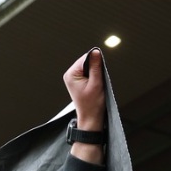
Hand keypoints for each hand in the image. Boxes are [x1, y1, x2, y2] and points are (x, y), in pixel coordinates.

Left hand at [63, 48, 105, 164]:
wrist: (90, 118)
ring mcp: (73, 78)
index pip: (85, 58)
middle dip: (95, 68)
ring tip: (96, 85)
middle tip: (98, 80)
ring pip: (88, 67)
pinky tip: (95, 85)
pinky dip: (94, 77)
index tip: (100, 71)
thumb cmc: (92, 105)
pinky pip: (88, 73)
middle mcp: (70, 75)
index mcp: (70, 75)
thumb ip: (96, 66)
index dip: (95, 62)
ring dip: (95, 73)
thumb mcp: (96, 83)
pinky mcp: (79, 81)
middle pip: (86, 61)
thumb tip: (95, 52)